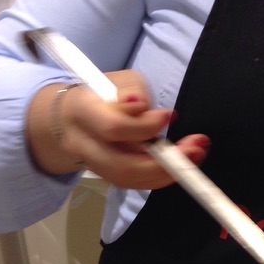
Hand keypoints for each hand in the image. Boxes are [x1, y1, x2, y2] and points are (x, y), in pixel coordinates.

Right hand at [27, 70, 209, 186]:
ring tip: (195, 156)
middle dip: (164, 162)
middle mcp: (84, 144)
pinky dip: (161, 176)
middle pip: (122, 166)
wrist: (67, 118)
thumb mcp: (117, 80)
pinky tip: (182, 164)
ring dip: (167, 173)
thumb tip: (144, 106)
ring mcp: (94, 165)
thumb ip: (133, 90)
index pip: (112, 127)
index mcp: (82, 111)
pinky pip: (135, 183)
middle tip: (195, 148)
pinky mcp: (106, 177)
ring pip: (129, 180)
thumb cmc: (100, 94)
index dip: (144, 126)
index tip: (170, 115)